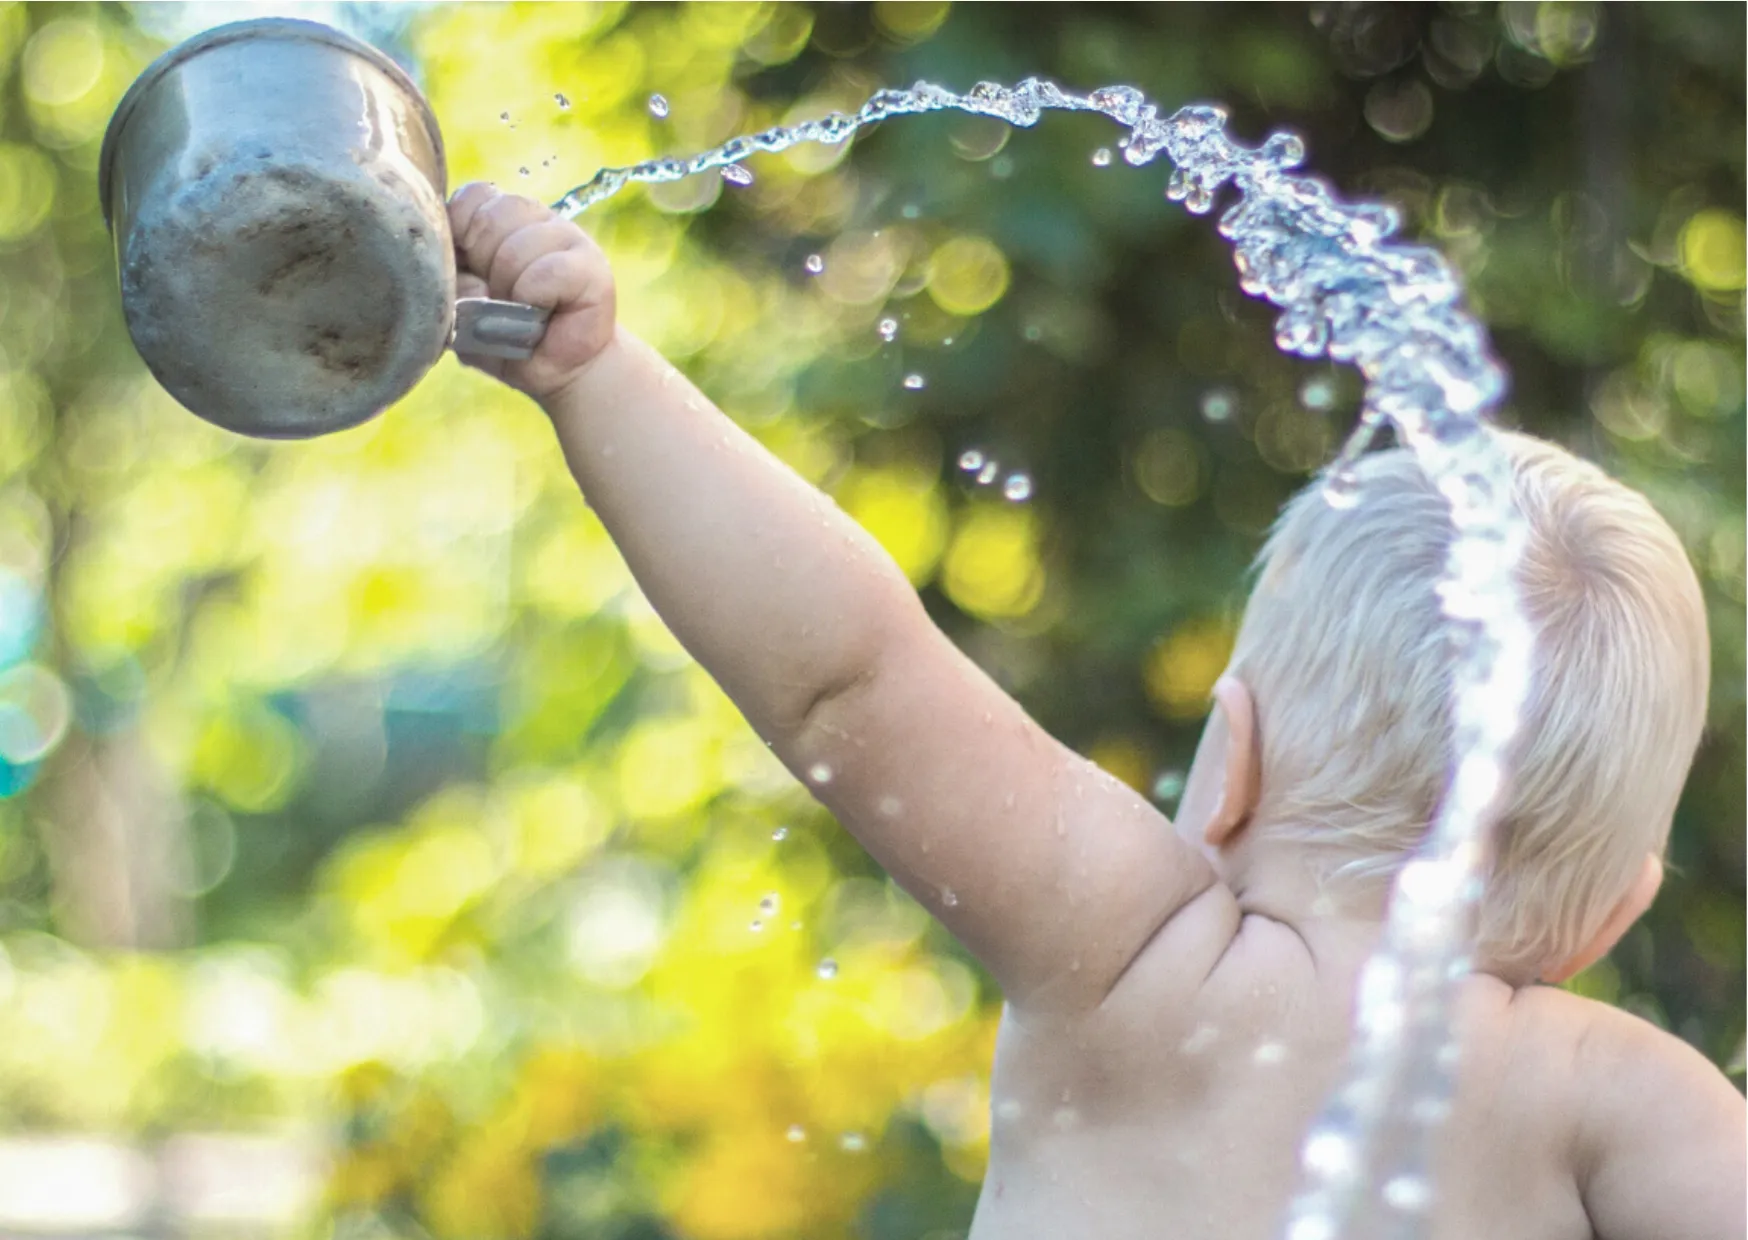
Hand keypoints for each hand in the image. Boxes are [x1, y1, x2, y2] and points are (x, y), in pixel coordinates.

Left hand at [448, 183, 616, 399]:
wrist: (560, 371)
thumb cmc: (510, 336)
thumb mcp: (463, 313)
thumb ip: (452, 288)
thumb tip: (467, 283)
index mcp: (502, 218)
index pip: (473, 197)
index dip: (461, 231)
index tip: (469, 268)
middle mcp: (536, 218)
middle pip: (490, 218)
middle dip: (484, 267)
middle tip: (500, 297)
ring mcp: (567, 236)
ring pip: (517, 248)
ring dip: (511, 288)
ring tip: (522, 309)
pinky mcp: (591, 266)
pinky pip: (547, 272)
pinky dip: (534, 298)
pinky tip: (542, 314)